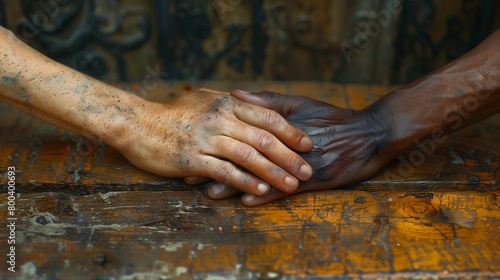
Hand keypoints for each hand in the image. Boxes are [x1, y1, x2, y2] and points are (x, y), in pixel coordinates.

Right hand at [115, 88, 312, 195]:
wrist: (138, 124)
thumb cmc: (174, 114)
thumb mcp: (205, 99)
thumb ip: (231, 103)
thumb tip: (256, 105)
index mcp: (227, 103)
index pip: (267, 116)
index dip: (291, 131)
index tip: (308, 144)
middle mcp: (220, 118)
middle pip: (263, 138)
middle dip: (289, 156)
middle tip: (308, 169)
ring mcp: (206, 139)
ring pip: (248, 156)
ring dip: (273, 172)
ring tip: (292, 185)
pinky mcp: (192, 158)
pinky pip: (225, 171)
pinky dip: (245, 181)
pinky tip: (260, 191)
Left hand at [206, 90, 396, 205]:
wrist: (370, 134)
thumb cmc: (333, 118)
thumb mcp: (301, 104)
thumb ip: (267, 101)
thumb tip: (234, 94)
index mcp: (280, 126)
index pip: (242, 134)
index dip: (218, 142)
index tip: (194, 146)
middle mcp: (287, 145)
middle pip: (247, 157)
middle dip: (218, 167)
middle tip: (192, 176)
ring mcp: (301, 163)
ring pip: (263, 175)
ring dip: (236, 185)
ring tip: (211, 193)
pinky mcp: (316, 180)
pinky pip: (286, 189)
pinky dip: (266, 195)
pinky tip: (247, 202)